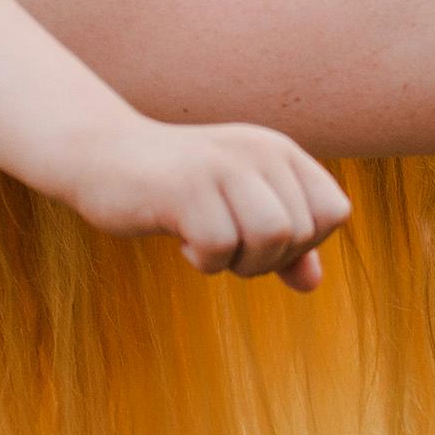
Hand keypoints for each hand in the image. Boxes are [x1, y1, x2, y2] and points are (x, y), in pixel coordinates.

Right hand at [54, 118, 352, 286]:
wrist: (101, 156)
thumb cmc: (175, 189)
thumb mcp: (236, 209)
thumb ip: (281, 245)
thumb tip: (312, 284)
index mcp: (279, 151)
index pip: (333, 212)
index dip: (304, 243)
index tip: (260, 239)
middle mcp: (259, 150)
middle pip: (302, 232)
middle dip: (267, 260)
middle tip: (225, 246)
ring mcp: (222, 166)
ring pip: (273, 236)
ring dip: (241, 261)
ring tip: (209, 246)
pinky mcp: (185, 187)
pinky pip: (220, 246)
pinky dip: (203, 260)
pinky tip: (180, 238)